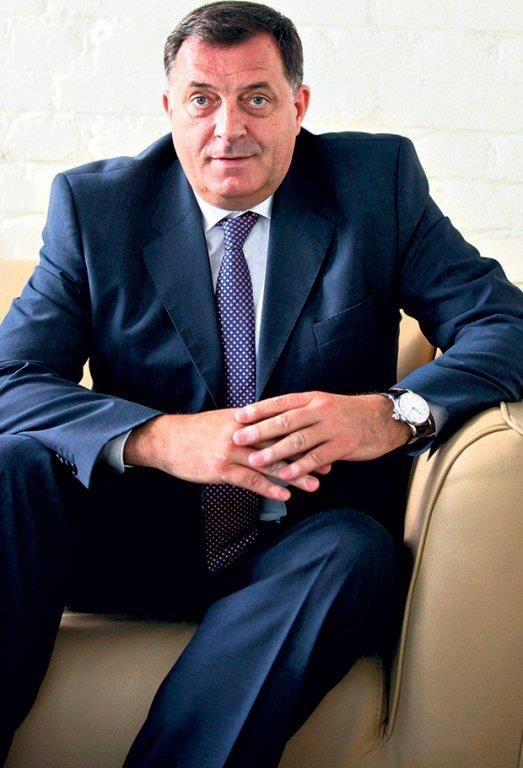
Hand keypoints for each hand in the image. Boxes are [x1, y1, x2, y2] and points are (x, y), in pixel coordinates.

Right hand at [124, 409, 325, 501]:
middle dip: (307, 455)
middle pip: (281, 444)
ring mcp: (231, 451)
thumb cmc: (198, 432)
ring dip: (294, 475)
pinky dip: (269, 489)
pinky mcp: (220, 469)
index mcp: (245, 418)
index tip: (324, 442)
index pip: (281, 425)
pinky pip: (250, 480)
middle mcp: (241, 432)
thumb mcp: (226, 420)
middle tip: (330, 464)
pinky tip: (284, 496)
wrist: (168, 439)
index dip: (305, 434)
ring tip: (315, 485)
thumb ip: (251, 424)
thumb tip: (275, 426)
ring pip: (269, 464)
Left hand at [232, 391, 410, 482]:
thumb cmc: (346, 414)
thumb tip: (270, 419)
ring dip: (274, 452)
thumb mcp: (323, 405)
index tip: (238, 417)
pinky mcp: (343, 446)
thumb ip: (300, 411)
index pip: (280, 402)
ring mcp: (331, 428)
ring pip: (298, 440)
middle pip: (285, 420)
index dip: (258, 409)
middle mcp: (320, 410)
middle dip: (259, 431)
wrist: (382, 418)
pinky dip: (300, 467)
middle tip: (237, 439)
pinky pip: (317, 458)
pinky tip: (286, 475)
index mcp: (312, 399)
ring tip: (255, 462)